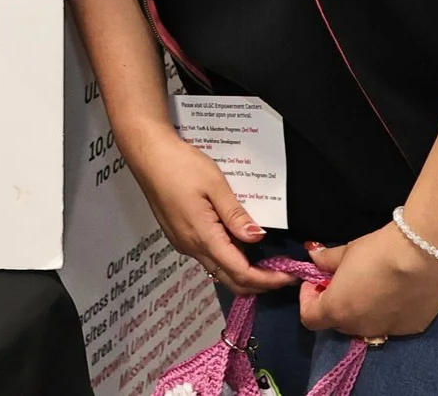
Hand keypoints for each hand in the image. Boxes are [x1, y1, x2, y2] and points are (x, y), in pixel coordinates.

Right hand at [125, 126, 292, 294]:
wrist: (147, 153)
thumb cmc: (181, 165)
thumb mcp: (214, 184)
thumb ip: (235, 214)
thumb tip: (257, 238)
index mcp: (203, 237)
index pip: (241, 273)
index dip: (267, 280)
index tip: (290, 276)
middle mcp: (191, 248)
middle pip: (229, 280)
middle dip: (258, 283)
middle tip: (283, 272)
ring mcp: (182, 243)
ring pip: (217, 271)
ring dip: (243, 272)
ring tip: (266, 258)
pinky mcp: (178, 235)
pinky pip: (208, 258)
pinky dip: (229, 260)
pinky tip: (239, 243)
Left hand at [298, 223, 437, 338]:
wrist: (422, 257)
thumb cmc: (377, 252)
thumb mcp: (346, 252)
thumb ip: (326, 260)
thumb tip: (314, 257)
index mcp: (338, 310)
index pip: (309, 318)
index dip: (308, 299)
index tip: (316, 281)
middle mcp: (360, 328)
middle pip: (338, 322)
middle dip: (335, 303)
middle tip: (343, 281)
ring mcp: (387, 331)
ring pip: (365, 326)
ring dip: (360, 310)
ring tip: (371, 286)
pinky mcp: (411, 329)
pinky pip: (390, 324)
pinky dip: (386, 312)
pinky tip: (396, 291)